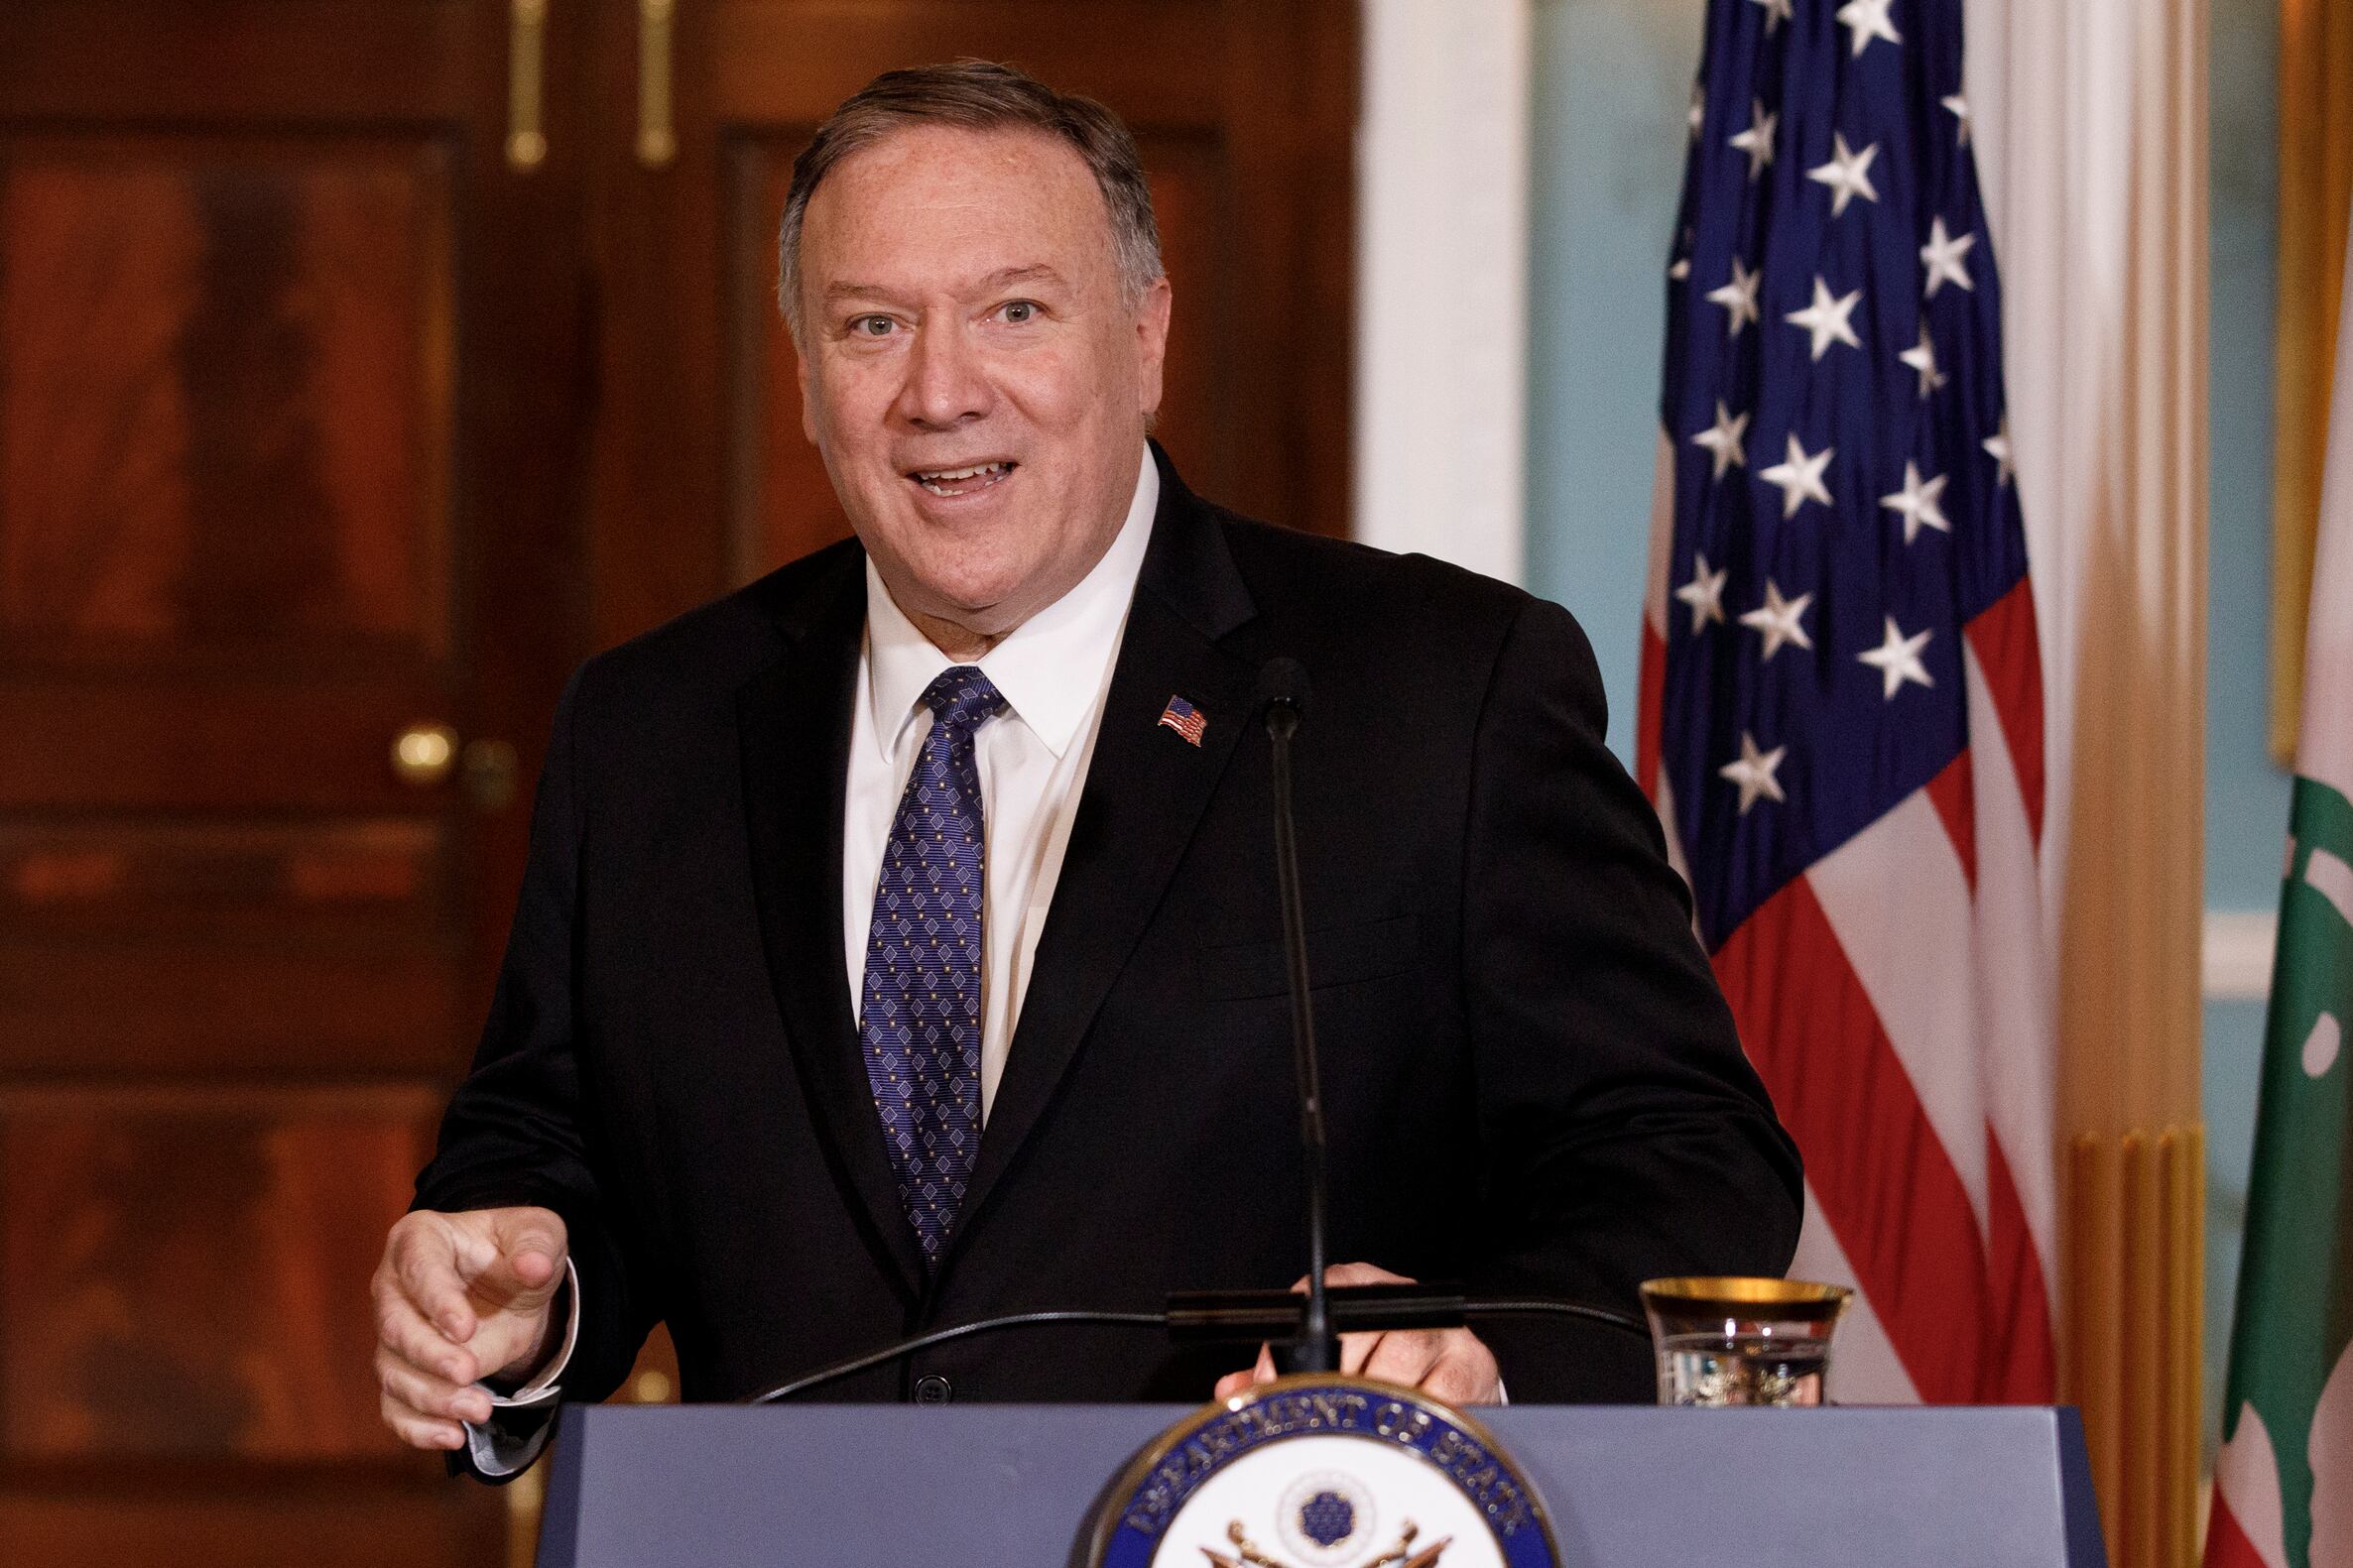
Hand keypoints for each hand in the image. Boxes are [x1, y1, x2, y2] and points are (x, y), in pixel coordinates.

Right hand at [372, 1205, 567, 1450]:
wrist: (512, 1290)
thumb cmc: (516, 1251)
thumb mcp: (539, 1234)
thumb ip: (538, 1245)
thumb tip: (534, 1266)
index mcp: (420, 1239)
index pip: (418, 1268)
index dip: (436, 1299)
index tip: (465, 1329)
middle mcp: (393, 1287)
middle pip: (394, 1326)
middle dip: (429, 1355)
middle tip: (469, 1372)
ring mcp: (393, 1335)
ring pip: (393, 1372)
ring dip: (432, 1397)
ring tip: (479, 1409)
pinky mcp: (402, 1373)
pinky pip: (395, 1407)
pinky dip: (418, 1428)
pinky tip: (453, 1436)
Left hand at [1212, 1262, 1501, 1405]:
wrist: (1457, 1382)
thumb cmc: (1379, 1371)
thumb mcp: (1329, 1362)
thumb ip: (1279, 1374)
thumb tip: (1233, 1391)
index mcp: (1363, 1288)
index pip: (1323, 1294)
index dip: (1292, 1344)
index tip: (1274, 1384)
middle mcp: (1404, 1300)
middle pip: (1358, 1334)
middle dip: (1331, 1384)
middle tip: (1318, 1419)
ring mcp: (1442, 1331)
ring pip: (1395, 1367)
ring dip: (1372, 1405)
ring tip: (1360, 1430)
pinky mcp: (1473, 1365)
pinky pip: (1436, 1398)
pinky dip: (1413, 1421)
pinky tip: (1400, 1436)